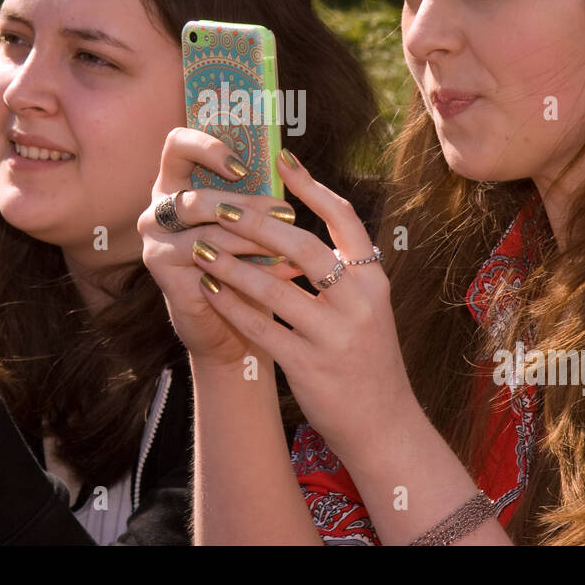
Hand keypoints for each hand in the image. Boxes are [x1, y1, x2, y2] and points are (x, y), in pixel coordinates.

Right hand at [138, 128, 303, 368]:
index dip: (208, 148)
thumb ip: (255, 191)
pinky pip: (210, 266)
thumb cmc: (243, 259)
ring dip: (254, 241)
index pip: (178, 145)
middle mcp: (157, 211)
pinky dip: (252, 269)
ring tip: (291, 247)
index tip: (244, 168)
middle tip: (286, 213)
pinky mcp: (164, 275)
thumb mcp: (248, 218)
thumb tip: (288, 162)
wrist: (229, 319)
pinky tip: (282, 272)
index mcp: (174, 184)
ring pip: (207, 236)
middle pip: (195, 199)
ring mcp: (155, 244)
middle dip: (246, 208)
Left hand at [188, 149, 419, 460]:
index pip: (343, 218)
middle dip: (256, 223)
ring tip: (200, 247)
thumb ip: (340, 270)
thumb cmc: (367, 359)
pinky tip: (208, 289)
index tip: (282, 158)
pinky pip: (261, 327)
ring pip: (274, 288)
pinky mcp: (308, 366)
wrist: (384, 425)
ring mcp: (334, 336)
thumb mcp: (367, 308)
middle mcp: (358, 302)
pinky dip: (231, 305)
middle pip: (302, 247)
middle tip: (220, 206)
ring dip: (231, 265)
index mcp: (372, 279)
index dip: (311, 186)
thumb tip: (296, 228)